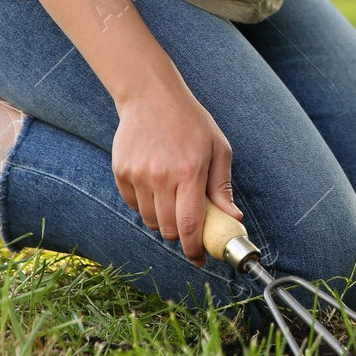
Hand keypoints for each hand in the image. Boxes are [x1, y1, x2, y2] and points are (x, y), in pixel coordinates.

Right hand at [111, 79, 239, 265]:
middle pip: (168, 228)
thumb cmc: (191, 122)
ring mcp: (137, 175)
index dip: (194, 248)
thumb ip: (223, 187)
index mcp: (189, 172)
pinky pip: (133, 205)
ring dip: (163, 220)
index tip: (199, 258)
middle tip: (189, 226)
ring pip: (150, 220)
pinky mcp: (121, 173)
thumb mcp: (218, 148)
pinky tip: (156, 186)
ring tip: (173, 198)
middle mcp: (160, 176)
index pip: (190, 224)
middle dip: (181, 235)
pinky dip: (145, 206)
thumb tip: (233, 218)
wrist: (151, 97)